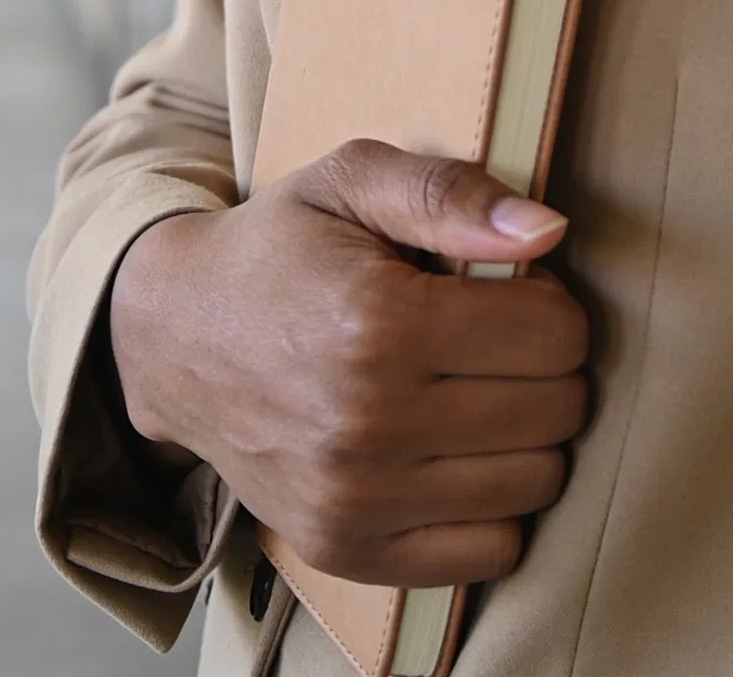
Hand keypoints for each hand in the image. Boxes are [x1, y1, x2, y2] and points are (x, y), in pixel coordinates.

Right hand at [109, 140, 588, 588]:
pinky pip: (491, 552)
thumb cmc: (280, 249)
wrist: (176, 338)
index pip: (555, 334)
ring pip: (536, 483)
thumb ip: (451, 192)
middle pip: (556, 410)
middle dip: (547, 365)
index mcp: (378, 322)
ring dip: (527, 435)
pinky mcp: (346, 550)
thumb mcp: (353, 179)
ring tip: (476, 392)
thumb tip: (550, 231)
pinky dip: (494, 504)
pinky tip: (456, 453)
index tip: (505, 289)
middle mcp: (368, 423)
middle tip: (495, 339)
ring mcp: (355, 500)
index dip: (547, 299)